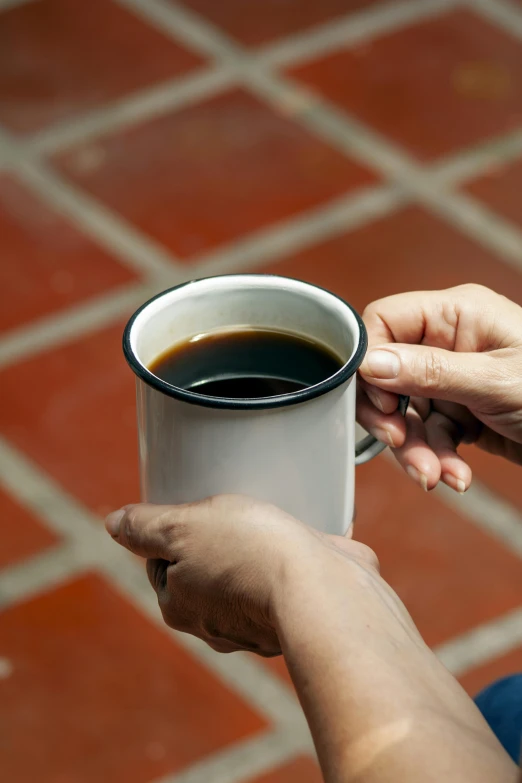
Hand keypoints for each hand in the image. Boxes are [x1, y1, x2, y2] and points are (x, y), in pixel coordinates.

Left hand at [105, 495, 377, 655]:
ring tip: (272, 523)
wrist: (322, 588)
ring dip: (256, 551)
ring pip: (246, 575)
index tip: (200, 510)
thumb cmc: (249, 552)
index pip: (162, 562)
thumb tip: (113, 523)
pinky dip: (291, 563)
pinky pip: (287, 581)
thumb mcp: (185, 526)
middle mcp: (216, 625)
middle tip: (237, 512)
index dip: (178, 530)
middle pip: (205, 568)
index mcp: (180, 606)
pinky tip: (302, 543)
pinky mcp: (299, 615)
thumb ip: (146, 526)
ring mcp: (259, 625)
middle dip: (218, 539)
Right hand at [357, 284, 521, 492]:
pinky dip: (437, 458)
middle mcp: (449, 342)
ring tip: (435, 476)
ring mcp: (454, 378)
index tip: (384, 402)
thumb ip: (431, 372)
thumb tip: (370, 364)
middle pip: (388, 374)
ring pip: (407, 412)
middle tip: (399, 443)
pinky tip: (456, 476)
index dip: (371, 362)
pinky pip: (430, 434)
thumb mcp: (497, 382)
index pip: (385, 322)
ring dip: (416, 448)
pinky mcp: (462, 411)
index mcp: (457, 314)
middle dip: (393, 417)